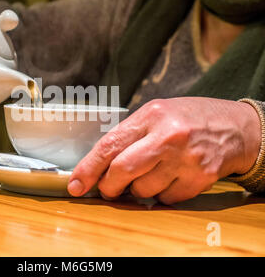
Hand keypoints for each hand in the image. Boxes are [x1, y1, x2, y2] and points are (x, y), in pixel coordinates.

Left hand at [68, 97, 261, 203]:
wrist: (237, 127)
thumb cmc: (190, 119)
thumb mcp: (157, 114)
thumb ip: (129, 136)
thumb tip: (100, 165)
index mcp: (151, 116)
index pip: (109, 145)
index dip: (88, 168)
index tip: (76, 184)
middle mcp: (168, 136)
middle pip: (122, 171)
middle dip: (108, 186)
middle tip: (108, 188)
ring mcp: (185, 159)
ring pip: (143, 190)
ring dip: (138, 189)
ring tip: (151, 173)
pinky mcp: (200, 178)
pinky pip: (165, 199)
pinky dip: (161, 194)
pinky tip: (170, 177)